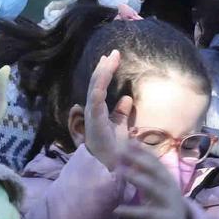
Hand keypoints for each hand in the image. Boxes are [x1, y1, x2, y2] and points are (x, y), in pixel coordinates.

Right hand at [81, 51, 133, 170]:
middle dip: (104, 67)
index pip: (100, 86)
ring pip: (95, 88)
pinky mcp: (94, 120)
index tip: (112, 58)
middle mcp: (93, 110)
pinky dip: (99, 87)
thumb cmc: (113, 148)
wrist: (110, 165)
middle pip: (97, 83)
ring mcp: (92, 115)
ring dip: (103, 72)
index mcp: (98, 110)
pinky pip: (96, 100)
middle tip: (113, 53)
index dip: (105, 71)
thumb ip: (121, 113)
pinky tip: (104, 75)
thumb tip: (127, 98)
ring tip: (110, 58)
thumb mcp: (120, 127)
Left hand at [112, 143, 192, 218]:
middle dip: (140, 159)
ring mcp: (170, 203)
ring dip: (137, 178)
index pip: (156, 161)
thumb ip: (146, 174)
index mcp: (168, 179)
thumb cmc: (165, 207)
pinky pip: (147, 214)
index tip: (128, 141)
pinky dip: (132, 211)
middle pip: (156, 170)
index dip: (143, 151)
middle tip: (121, 151)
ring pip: (154, 188)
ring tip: (120, 172)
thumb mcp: (157, 188)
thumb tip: (130, 157)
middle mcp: (171, 188)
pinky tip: (117, 210)